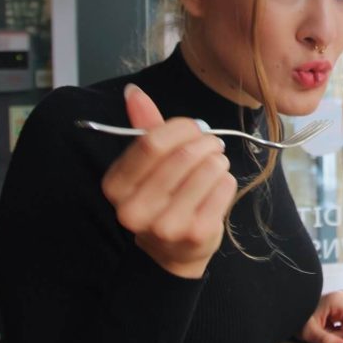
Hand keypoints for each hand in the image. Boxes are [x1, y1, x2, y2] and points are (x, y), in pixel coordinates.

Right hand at [101, 84, 237, 278]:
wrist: (172, 251)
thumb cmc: (160, 198)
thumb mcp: (146, 165)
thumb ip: (143, 127)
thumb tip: (133, 91)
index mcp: (115, 187)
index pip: (151, 144)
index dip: (180, 128)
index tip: (195, 127)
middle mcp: (134, 210)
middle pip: (182, 156)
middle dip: (205, 142)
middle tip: (212, 143)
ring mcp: (166, 225)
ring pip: (208, 169)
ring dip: (217, 160)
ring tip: (214, 164)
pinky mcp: (196, 234)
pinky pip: (224, 187)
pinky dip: (226, 179)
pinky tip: (217, 186)